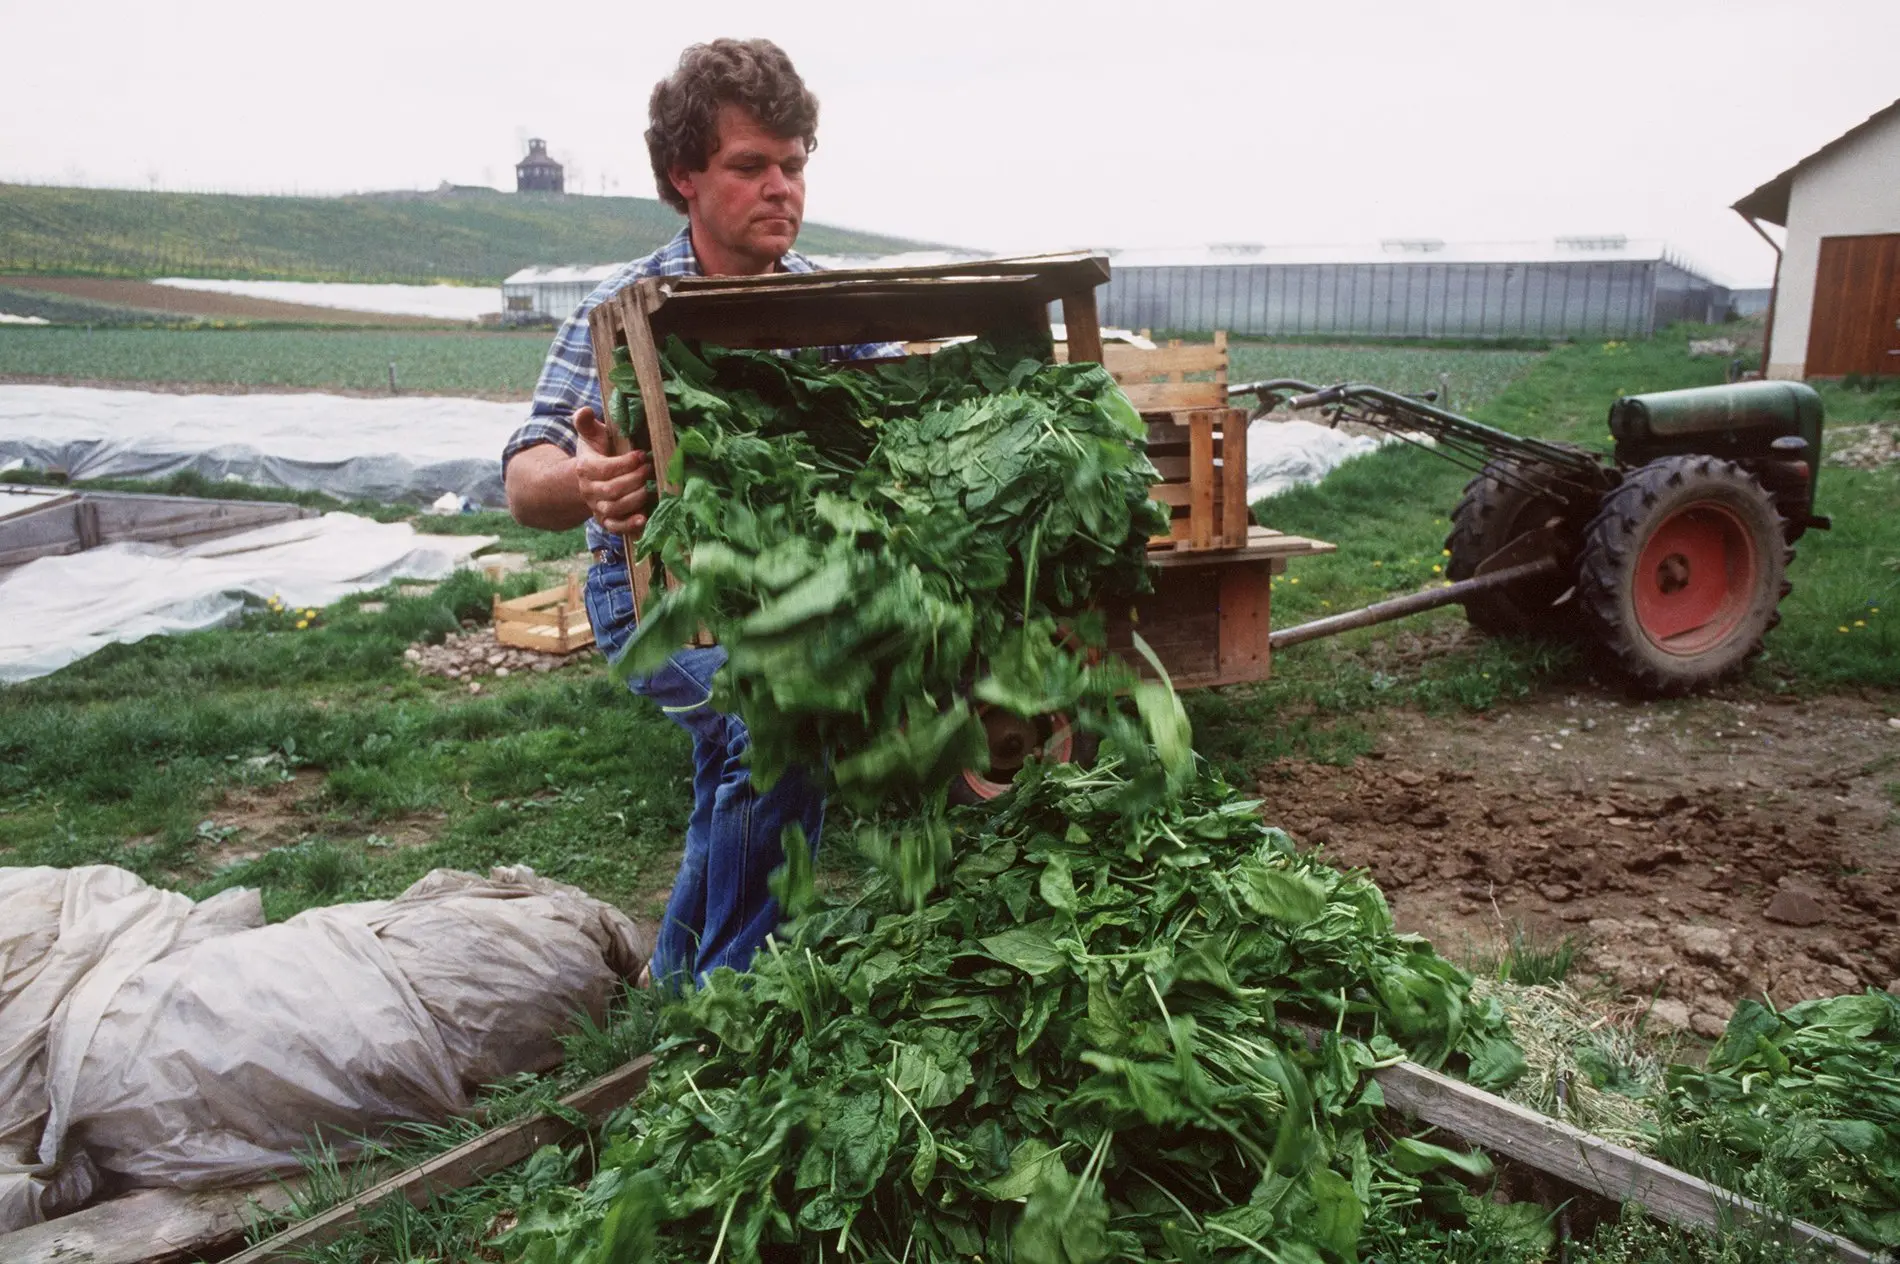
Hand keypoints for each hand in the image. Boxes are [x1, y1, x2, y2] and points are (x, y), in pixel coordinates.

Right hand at [572, 406, 654, 536]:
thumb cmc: (597, 450)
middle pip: (612, 490)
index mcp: (584, 468)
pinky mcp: (606, 519)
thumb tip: (585, 411)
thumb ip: (586, 423)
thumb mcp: (592, 434)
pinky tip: (643, 518)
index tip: (641, 454)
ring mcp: (597, 506)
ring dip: (636, 499)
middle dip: (634, 479)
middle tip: (650, 469)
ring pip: (614, 508)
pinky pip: (615, 527)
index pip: (604, 469)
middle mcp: (588, 490)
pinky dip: (629, 526)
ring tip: (650, 487)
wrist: (591, 476)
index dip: (625, 464)